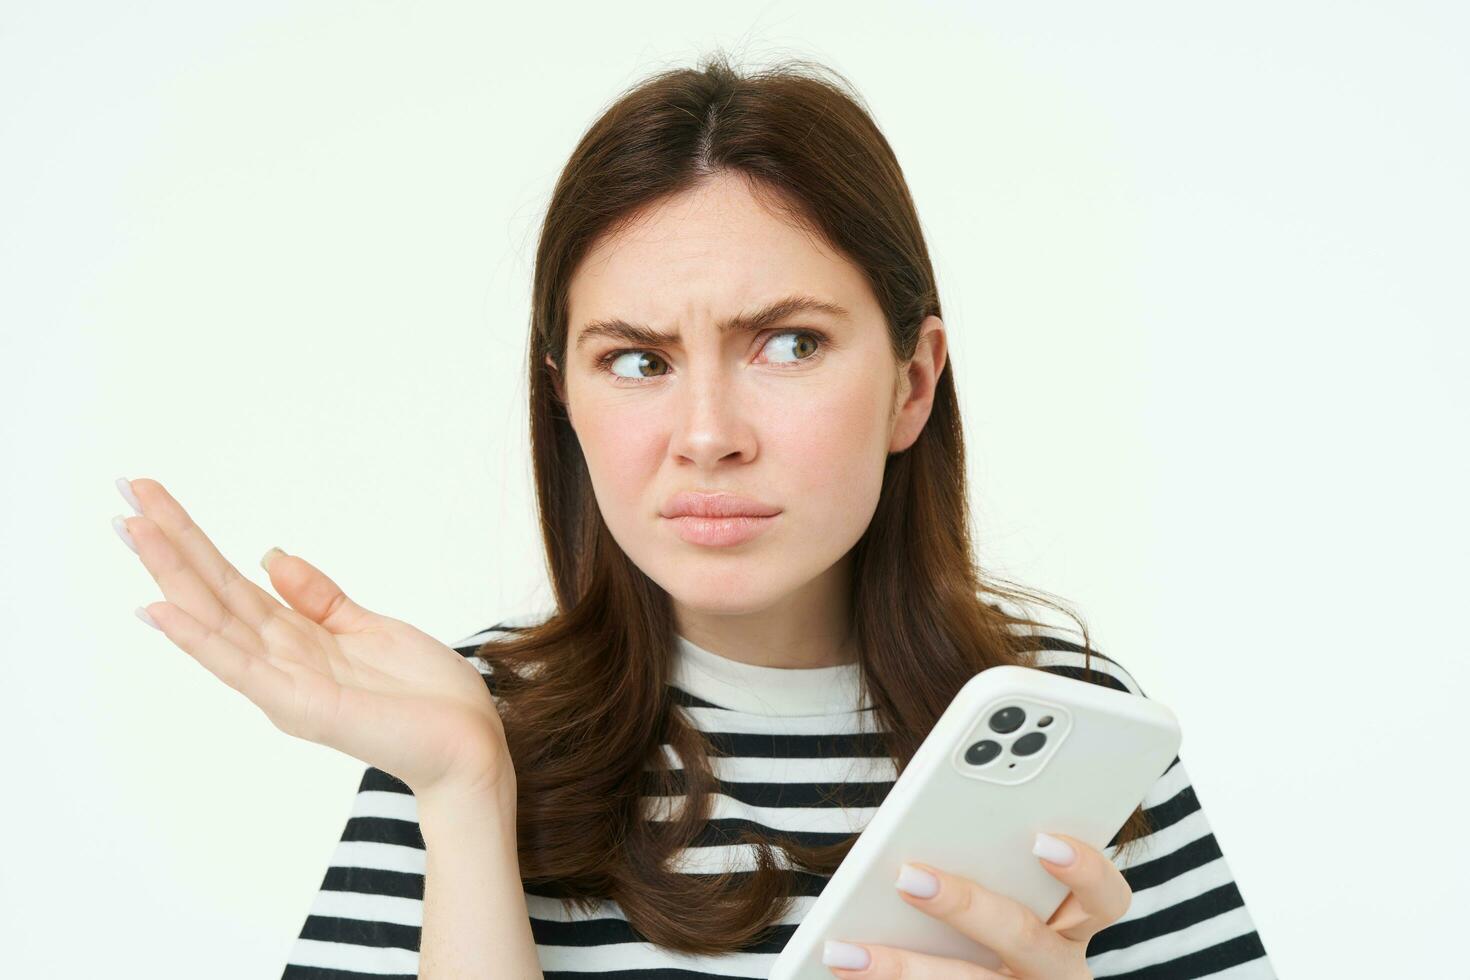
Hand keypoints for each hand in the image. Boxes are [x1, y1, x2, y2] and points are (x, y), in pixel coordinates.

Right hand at [111, 477, 514, 803]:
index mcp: (296, 639)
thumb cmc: (427, 695)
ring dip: (172, 575)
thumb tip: (269, 555)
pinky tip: (162, 611)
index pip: (232, 581)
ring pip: (215, 619)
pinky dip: (199, 640)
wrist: (470, 744)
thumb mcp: (370, 627)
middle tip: (125, 491)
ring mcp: (285, 685)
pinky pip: (241, 668)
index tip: (152, 494)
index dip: (194, 538)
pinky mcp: (302, 707)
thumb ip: (319, 597)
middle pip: (213, 592)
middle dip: (170, 543)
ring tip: (132, 530)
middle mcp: (280, 660)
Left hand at [823, 832, 1129, 978]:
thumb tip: (925, 836)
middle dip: (963, 905)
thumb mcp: (1007, 894)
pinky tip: (849, 973)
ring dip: (903, 969)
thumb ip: (989, 862)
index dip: (1084, 868)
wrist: (991, 979)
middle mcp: (1057, 972)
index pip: (1104, 897)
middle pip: (1023, 937)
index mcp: (1073, 927)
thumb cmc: (988, 927)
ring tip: (846, 952)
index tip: (1042, 841)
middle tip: (908, 876)